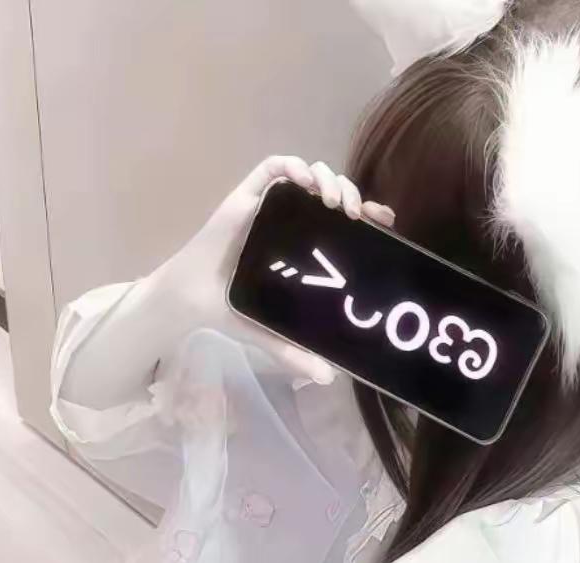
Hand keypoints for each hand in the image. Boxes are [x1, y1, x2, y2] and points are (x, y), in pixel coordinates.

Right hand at [152, 155, 395, 382]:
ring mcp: (269, 208)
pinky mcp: (246, 196)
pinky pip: (273, 169)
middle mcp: (291, 223)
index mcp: (305, 248)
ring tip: (332, 201)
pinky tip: (303, 180)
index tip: (385, 220)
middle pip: (330, 192)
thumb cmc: (233, 311)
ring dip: (326, 178)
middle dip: (350, 193)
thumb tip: (328, 379)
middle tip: (355, 215)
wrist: (193, 301)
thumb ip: (297, 354)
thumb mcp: (273, 335)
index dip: (368, 215)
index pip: (344, 222)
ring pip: (307, 175)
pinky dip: (292, 166)